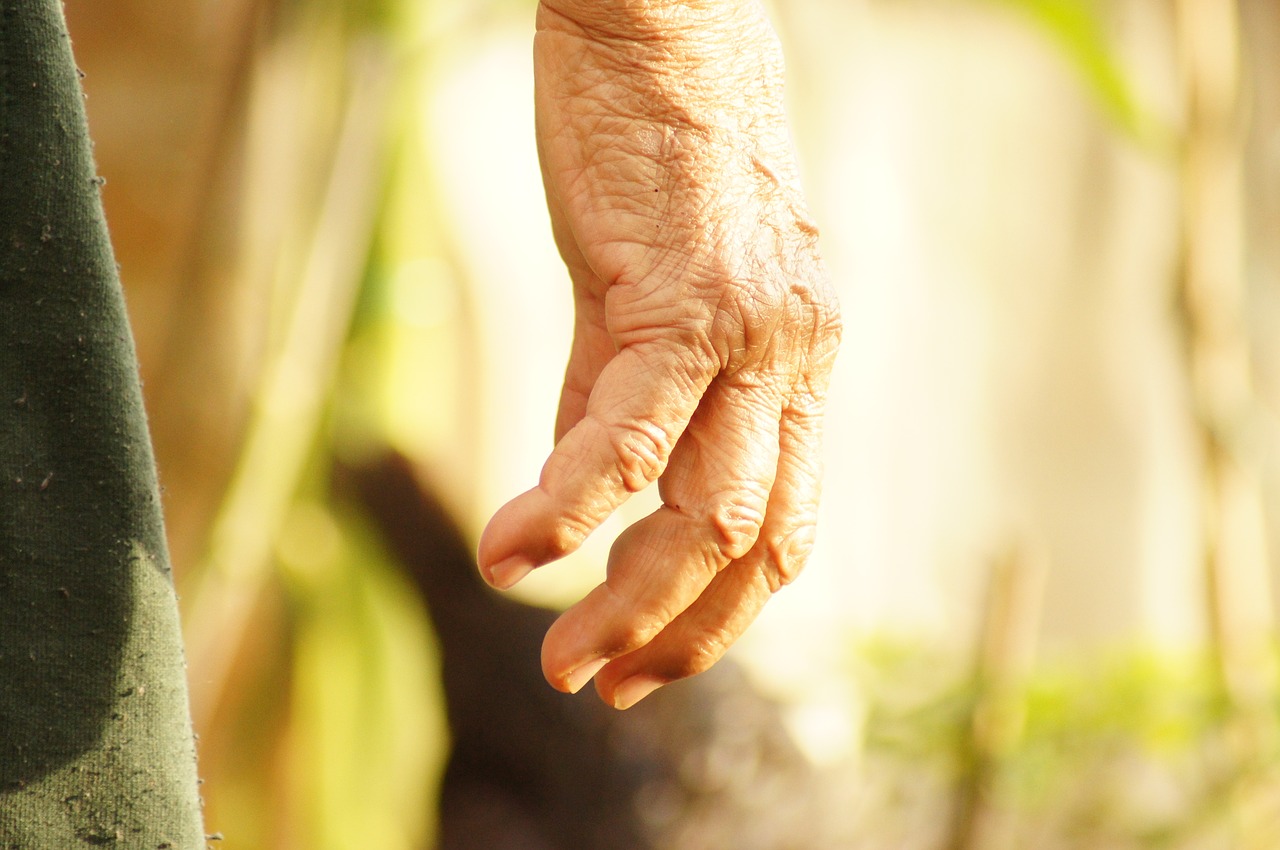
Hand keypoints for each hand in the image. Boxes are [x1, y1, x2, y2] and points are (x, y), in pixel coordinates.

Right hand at [477, 0, 840, 708]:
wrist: (660, 25)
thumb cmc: (649, 155)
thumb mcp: (641, 297)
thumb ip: (618, 392)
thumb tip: (577, 495)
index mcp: (796, 363)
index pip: (783, 525)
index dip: (720, 613)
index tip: (645, 663)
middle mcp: (797, 357)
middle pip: (765, 543)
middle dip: (685, 636)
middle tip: (599, 686)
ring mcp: (754, 329)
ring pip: (715, 509)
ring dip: (634, 603)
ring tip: (560, 660)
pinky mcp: (686, 291)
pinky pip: (632, 429)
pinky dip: (569, 507)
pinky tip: (510, 553)